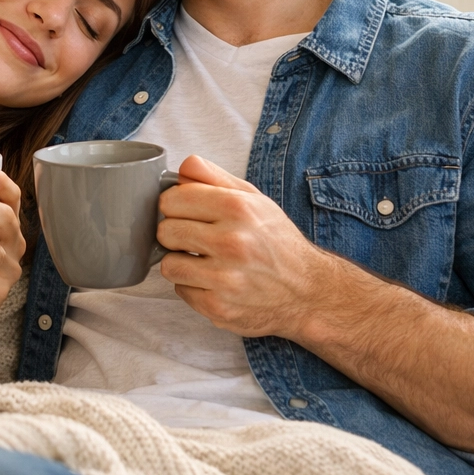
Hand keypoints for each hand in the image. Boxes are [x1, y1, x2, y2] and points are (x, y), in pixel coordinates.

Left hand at [157, 154, 330, 339]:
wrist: (307, 291)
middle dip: (177, 234)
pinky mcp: (218, 307)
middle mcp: (232, 242)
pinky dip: (194, 287)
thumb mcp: (254, 199)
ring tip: (204, 261)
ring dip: (182, 263)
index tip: (187, 212)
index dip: (176, 206)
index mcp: (237, 208)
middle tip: (196, 239)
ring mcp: (225, 278)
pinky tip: (215, 282)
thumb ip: (214, 177)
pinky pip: (181, 291)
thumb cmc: (277, 242)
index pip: (172, 199)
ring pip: (169, 264)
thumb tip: (182, 166)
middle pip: (166, 231)